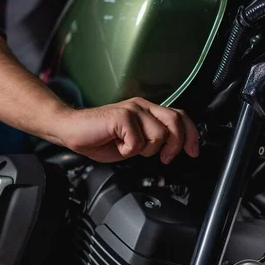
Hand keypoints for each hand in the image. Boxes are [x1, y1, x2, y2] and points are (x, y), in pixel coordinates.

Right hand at [54, 97, 198, 163]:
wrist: (71, 131)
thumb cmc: (97, 137)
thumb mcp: (133, 142)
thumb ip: (151, 140)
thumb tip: (172, 148)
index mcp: (146, 111)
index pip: (179, 116)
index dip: (191, 134)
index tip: (193, 152)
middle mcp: (141, 106)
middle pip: (175, 121)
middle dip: (176, 144)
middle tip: (165, 158)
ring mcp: (131, 109)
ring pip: (158, 134)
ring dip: (146, 150)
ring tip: (128, 148)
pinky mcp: (121, 116)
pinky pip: (137, 141)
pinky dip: (127, 151)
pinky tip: (116, 145)